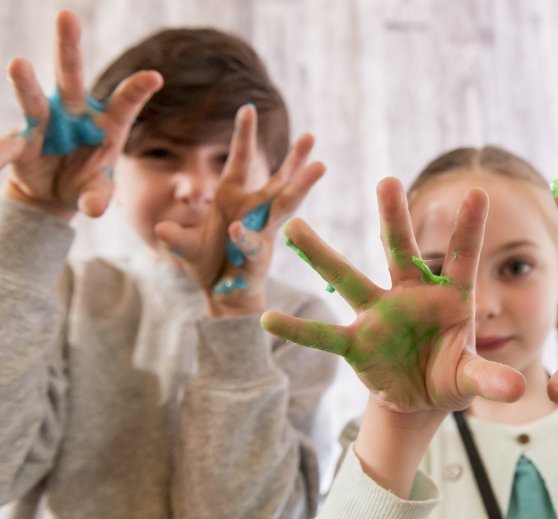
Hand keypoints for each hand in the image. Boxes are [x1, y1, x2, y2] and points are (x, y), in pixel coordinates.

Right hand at [1, 10, 161, 219]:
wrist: (53, 194)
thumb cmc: (86, 184)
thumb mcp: (98, 193)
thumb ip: (98, 197)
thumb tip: (94, 208)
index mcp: (107, 124)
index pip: (125, 103)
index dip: (138, 90)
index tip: (156, 77)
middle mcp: (75, 115)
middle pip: (71, 77)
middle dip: (68, 47)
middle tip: (66, 15)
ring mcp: (46, 122)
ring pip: (35, 97)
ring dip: (26, 82)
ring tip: (18, 64)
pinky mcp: (21, 139)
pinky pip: (10, 143)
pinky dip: (2, 150)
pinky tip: (1, 157)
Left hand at [154, 104, 324, 316]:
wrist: (222, 297)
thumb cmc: (209, 266)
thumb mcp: (186, 247)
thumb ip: (175, 237)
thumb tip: (161, 228)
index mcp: (234, 199)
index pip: (241, 161)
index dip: (244, 136)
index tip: (248, 107)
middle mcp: (253, 211)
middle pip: (278, 180)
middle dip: (294, 159)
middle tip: (310, 136)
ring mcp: (260, 232)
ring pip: (284, 205)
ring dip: (301, 186)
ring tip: (320, 166)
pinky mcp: (257, 256)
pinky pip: (251, 243)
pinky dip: (243, 237)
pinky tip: (237, 229)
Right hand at [261, 178, 524, 413]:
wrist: (421, 397)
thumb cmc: (451, 375)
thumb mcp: (472, 378)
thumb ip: (490, 378)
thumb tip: (519, 390)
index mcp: (449, 297)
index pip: (461, 257)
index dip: (468, 228)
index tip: (478, 191)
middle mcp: (410, 295)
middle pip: (401, 252)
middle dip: (395, 219)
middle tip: (387, 180)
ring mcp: (379, 315)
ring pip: (350, 280)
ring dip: (323, 255)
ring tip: (294, 225)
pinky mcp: (357, 342)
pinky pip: (325, 335)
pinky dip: (299, 330)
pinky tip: (269, 318)